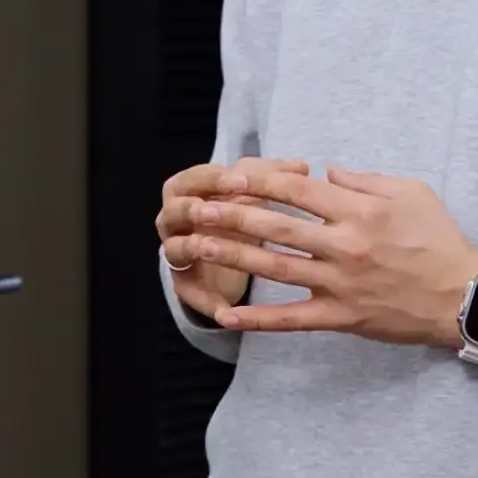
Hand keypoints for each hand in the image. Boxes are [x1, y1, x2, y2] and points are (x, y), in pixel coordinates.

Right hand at [158, 158, 308, 321]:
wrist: (230, 257)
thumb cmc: (245, 215)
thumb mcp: (256, 194)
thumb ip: (273, 179)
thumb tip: (303, 167)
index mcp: (193, 189)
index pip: (199, 177)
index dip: (218, 177)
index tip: (245, 180)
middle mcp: (177, 218)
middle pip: (175, 207)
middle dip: (194, 207)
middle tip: (214, 209)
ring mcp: (177, 251)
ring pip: (173, 247)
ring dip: (190, 247)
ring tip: (208, 249)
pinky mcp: (184, 283)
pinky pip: (188, 292)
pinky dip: (206, 301)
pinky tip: (226, 310)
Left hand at [177, 164, 477, 344]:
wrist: (469, 297)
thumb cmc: (440, 240)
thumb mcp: (411, 193)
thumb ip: (365, 180)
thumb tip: (326, 171)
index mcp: (359, 211)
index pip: (297, 190)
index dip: (259, 181)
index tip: (229, 176)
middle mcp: (346, 245)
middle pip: (277, 227)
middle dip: (232, 216)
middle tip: (197, 208)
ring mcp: (342, 283)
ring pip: (277, 268)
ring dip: (235, 258)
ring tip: (200, 247)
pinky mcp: (343, 317)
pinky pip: (293, 318)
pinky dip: (258, 319)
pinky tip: (226, 315)